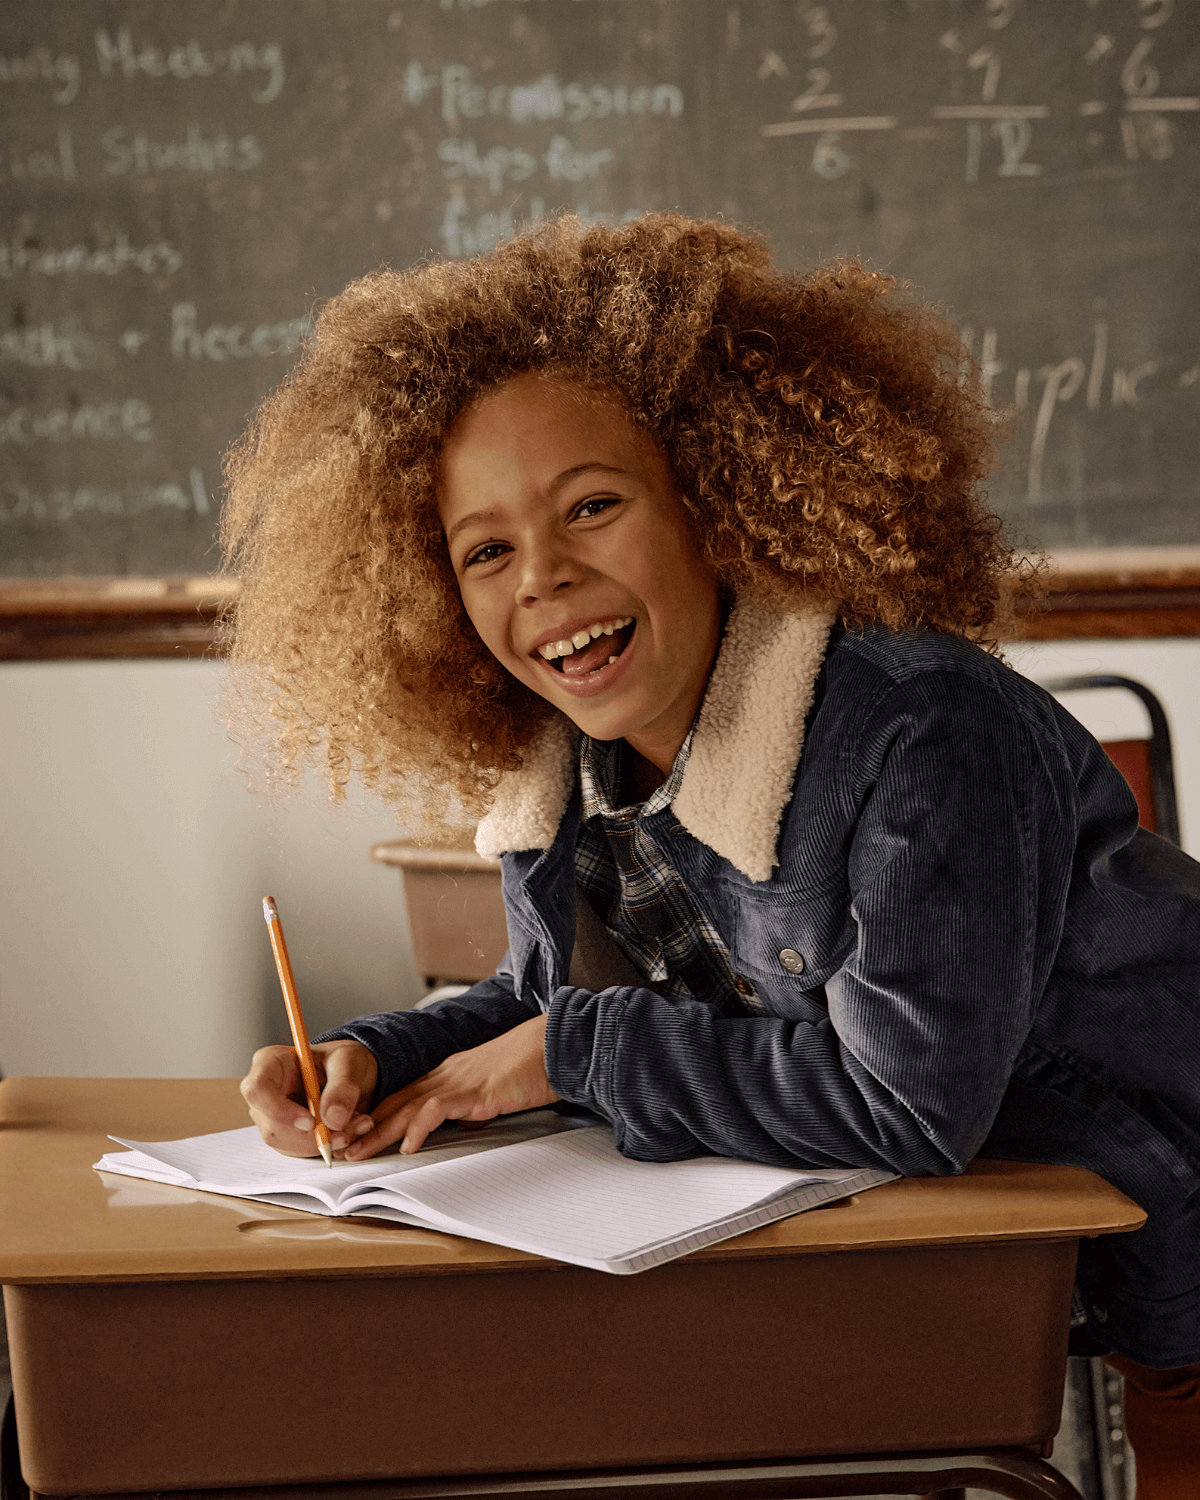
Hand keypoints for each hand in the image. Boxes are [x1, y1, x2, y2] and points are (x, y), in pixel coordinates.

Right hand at [240, 1039, 377, 1157]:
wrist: (353, 1075)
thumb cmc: (343, 1060)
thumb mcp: (350, 1060)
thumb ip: (344, 1085)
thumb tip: (332, 1119)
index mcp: (271, 1062)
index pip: (258, 1090)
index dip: (279, 1111)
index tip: (310, 1122)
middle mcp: (266, 1092)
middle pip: (272, 1126)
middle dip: (311, 1136)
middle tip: (346, 1132)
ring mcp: (273, 1116)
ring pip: (286, 1144)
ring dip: (322, 1143)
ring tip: (355, 1127)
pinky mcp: (286, 1134)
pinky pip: (299, 1150)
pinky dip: (324, 1147)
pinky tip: (346, 1133)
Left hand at [343, 1014, 559, 1160]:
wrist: (555, 1045)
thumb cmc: (532, 1066)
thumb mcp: (496, 1092)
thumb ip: (477, 1106)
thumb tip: (466, 1124)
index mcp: (452, 1074)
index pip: (405, 1097)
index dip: (378, 1117)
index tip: (357, 1138)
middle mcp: (448, 1074)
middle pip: (396, 1102)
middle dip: (366, 1127)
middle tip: (340, 1149)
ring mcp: (459, 1080)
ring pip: (407, 1106)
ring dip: (379, 1132)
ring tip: (358, 1153)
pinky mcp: (475, 1089)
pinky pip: (437, 1109)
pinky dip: (419, 1128)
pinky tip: (408, 1146)